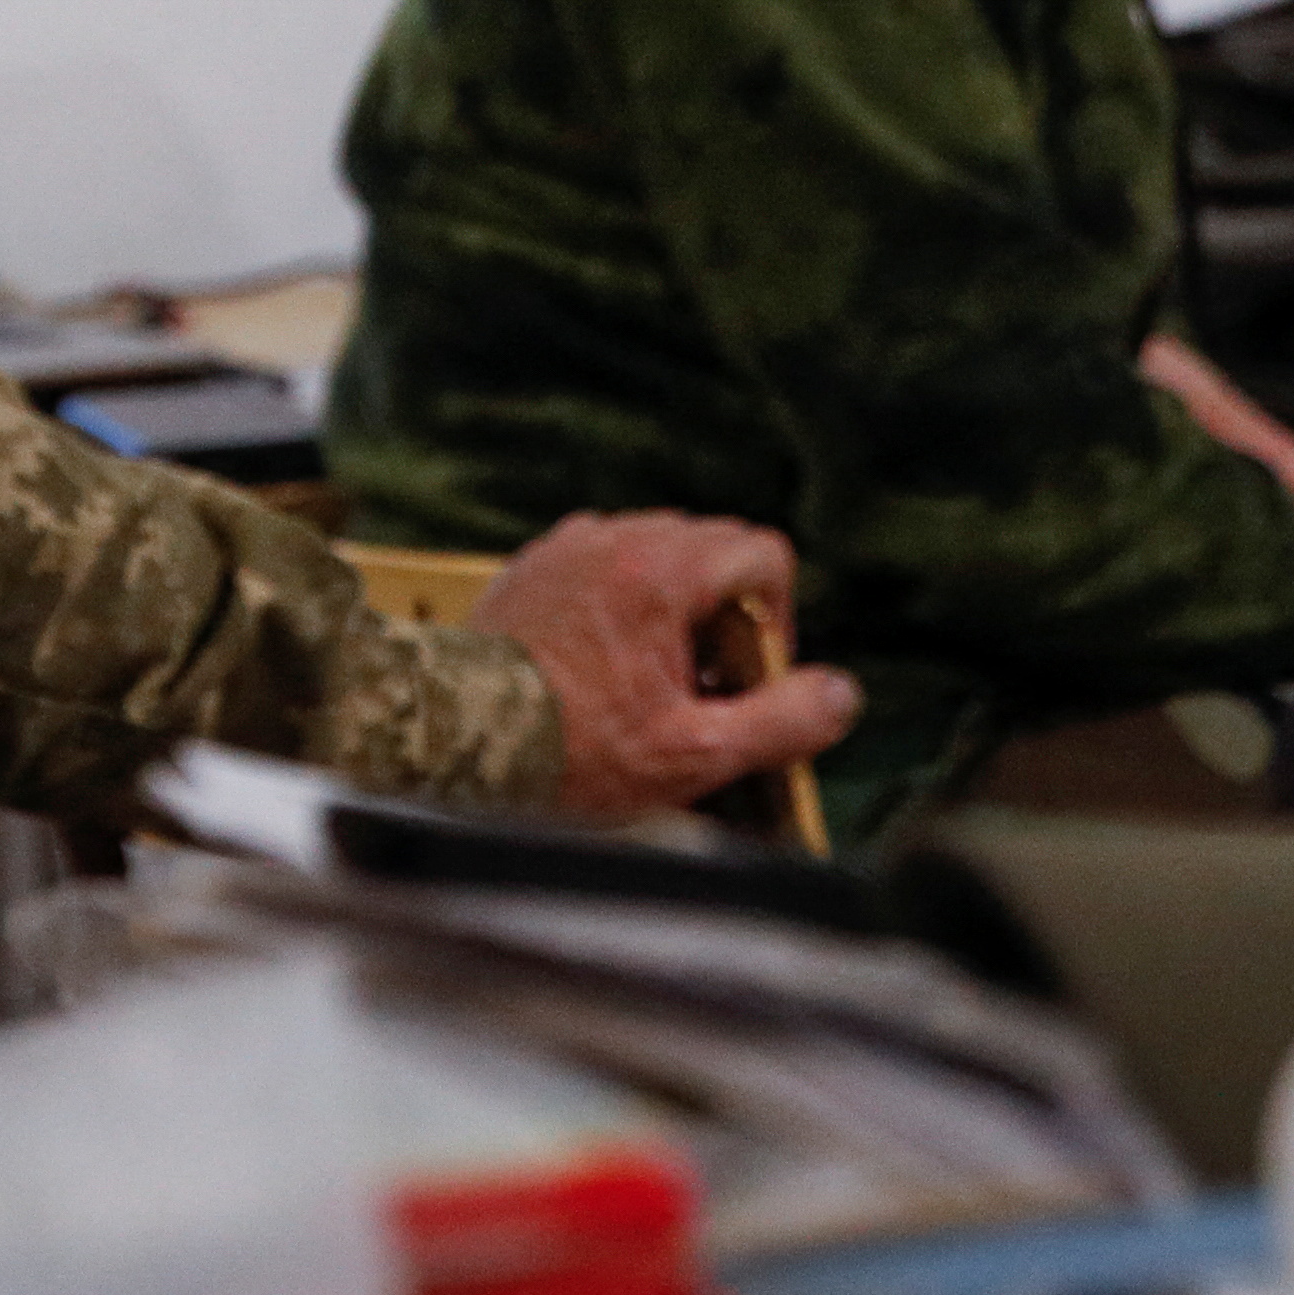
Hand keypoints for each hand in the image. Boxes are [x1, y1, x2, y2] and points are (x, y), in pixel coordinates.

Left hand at [474, 509, 863, 821]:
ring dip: (673, 610)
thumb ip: (782, 722)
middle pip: (711, 551)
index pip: (762, 554)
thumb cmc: (568, 751)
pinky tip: (603, 670)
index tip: (750, 676)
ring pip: (656, 555)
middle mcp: (612, 540)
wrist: (453, 738)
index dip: (777, 619)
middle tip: (705, 689)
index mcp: (659, 571)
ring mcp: (567, 548)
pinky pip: (603, 566)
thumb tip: (840, 696)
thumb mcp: (693, 754)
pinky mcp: (532, 567)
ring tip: (652, 685)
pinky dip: (620, 605)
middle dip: (725, 617)